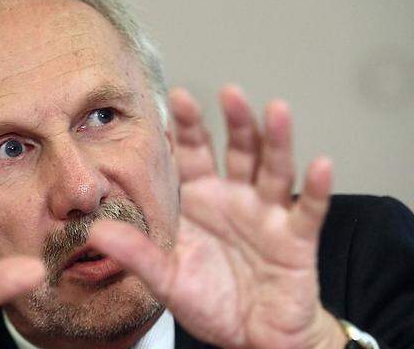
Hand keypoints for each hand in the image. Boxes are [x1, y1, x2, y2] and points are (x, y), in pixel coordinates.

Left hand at [90, 86, 345, 348]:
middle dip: (234, 122)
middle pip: (237, 151)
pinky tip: (320, 164)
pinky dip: (316, 189)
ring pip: (274, 169)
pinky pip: (309, 211)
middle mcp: (235, 198)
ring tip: (275, 110)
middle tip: (228, 92)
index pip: (193, 155)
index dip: (187, 128)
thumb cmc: (210, 301)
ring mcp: (268, 214)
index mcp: (201, 200)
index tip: (176, 98)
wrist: (253, 335)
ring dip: (276, 141)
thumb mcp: (166, 279)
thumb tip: (95, 229)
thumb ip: (136, 253)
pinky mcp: (297, 238)